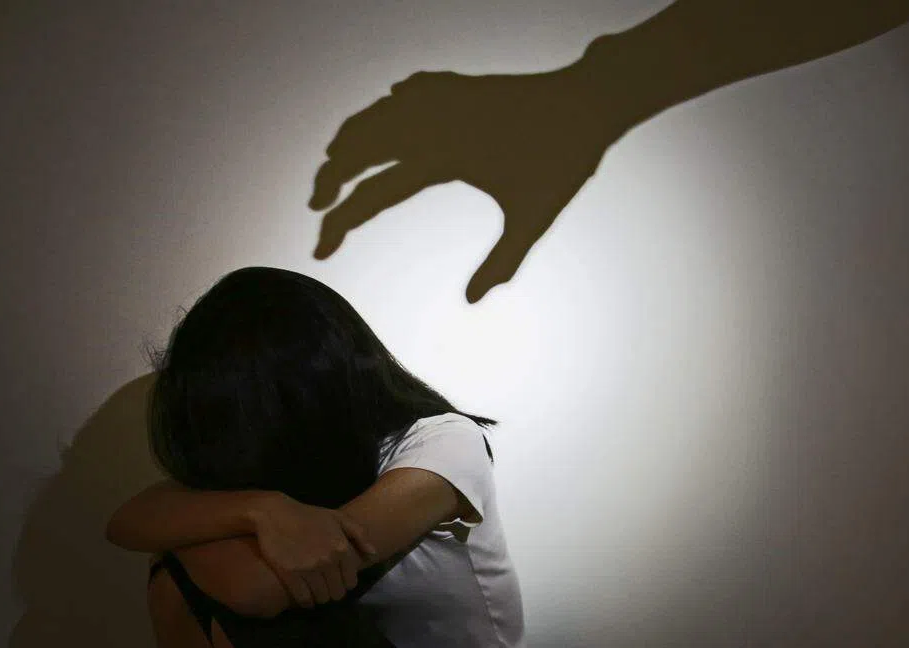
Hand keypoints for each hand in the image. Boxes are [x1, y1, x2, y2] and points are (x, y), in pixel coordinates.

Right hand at [251, 497, 377, 608]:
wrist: (275, 513)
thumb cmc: (308, 515)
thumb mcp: (337, 517)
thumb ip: (359, 534)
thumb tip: (373, 554)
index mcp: (341, 548)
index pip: (351, 581)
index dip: (345, 584)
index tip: (337, 581)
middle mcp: (328, 560)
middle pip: (337, 593)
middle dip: (333, 592)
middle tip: (325, 587)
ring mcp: (308, 568)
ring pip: (322, 598)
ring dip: (320, 598)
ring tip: (315, 591)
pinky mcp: (290, 574)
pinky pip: (304, 599)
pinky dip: (306, 602)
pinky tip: (304, 598)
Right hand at [309, 55, 635, 301]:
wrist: (591, 100)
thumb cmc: (565, 161)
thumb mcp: (533, 218)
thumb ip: (501, 261)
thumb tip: (472, 300)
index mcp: (442, 157)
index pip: (373, 194)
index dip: (339, 224)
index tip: (318, 250)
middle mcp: (433, 123)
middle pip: (359, 146)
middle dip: (330, 177)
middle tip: (317, 205)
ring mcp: (445, 100)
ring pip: (378, 113)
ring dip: (352, 138)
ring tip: (336, 160)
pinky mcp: (461, 87)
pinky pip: (411, 91)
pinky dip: (391, 104)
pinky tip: (389, 107)